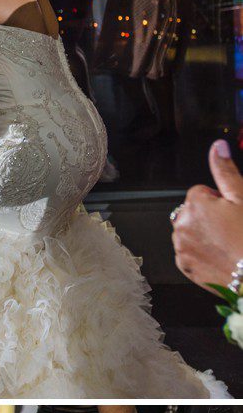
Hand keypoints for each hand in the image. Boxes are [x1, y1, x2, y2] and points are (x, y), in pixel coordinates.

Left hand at [172, 141, 242, 286]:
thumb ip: (225, 171)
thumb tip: (217, 146)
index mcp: (194, 205)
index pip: (200, 192)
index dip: (219, 200)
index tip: (232, 211)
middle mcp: (181, 225)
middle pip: (192, 211)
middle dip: (208, 215)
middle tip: (232, 227)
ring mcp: (180, 247)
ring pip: (189, 231)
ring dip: (203, 233)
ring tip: (228, 242)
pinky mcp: (183, 266)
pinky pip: (188, 252)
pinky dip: (201, 251)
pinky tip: (221, 255)